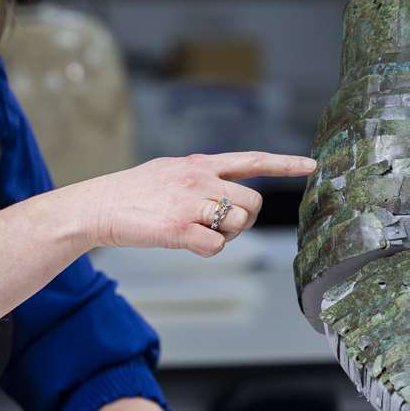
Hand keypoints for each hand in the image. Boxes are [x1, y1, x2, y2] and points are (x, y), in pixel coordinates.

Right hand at [77, 150, 315, 255]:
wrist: (97, 207)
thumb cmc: (132, 193)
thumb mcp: (169, 170)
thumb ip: (200, 176)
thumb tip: (225, 188)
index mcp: (200, 163)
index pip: (251, 159)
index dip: (285, 163)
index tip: (312, 166)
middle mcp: (200, 178)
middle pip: (252, 202)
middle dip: (244, 220)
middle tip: (218, 226)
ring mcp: (191, 203)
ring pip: (238, 224)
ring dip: (224, 236)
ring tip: (196, 232)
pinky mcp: (180, 229)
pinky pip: (216, 247)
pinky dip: (206, 250)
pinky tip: (184, 243)